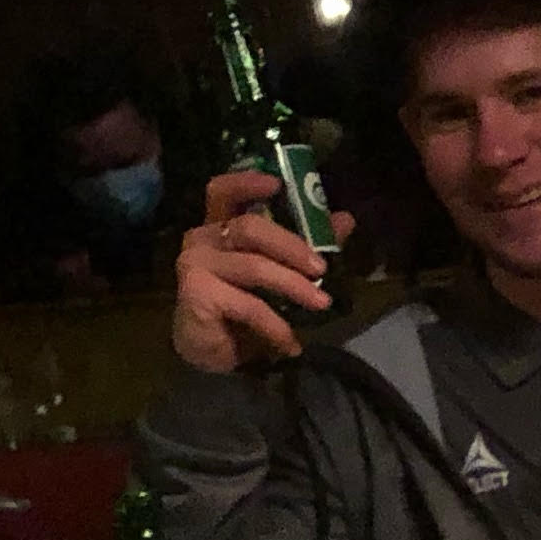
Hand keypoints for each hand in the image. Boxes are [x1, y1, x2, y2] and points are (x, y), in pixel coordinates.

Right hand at [173, 171, 353, 370]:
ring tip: (321, 304)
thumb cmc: (244, 311)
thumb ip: (308, 245)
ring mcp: (196, 263)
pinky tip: (291, 344)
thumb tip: (345, 219)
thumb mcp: (281, 274)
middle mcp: (203, 238)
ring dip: (293, 286)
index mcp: (221, 226)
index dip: (247, 182)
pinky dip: (276, 325)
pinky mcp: (196, 293)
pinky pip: (248, 304)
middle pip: (250, 227)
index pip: (224, 191)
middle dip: (292, 246)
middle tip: (322, 269)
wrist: (215, 357)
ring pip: (254, 266)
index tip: (278, 184)